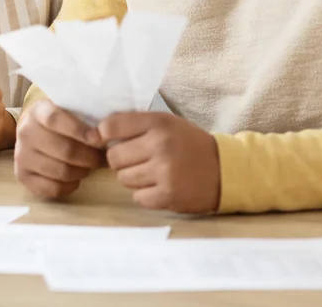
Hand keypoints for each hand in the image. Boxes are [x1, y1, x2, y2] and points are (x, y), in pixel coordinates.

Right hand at [14, 99, 104, 198]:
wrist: (33, 129)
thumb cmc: (60, 120)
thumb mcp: (68, 109)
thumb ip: (85, 116)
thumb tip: (111, 134)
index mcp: (38, 111)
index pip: (56, 119)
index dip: (80, 130)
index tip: (99, 139)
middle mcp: (26, 132)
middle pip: (64, 150)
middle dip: (90, 157)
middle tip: (102, 158)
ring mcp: (21, 155)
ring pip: (61, 171)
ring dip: (82, 172)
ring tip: (89, 167)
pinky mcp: (22, 175)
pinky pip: (52, 189)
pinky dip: (69, 186)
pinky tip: (75, 179)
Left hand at [93, 112, 219, 213]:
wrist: (225, 170)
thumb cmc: (190, 144)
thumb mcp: (166, 123)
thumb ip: (135, 124)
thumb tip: (97, 132)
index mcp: (158, 124)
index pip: (111, 126)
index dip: (103, 134)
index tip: (106, 139)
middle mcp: (159, 146)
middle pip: (113, 157)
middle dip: (121, 160)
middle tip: (137, 159)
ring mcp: (164, 172)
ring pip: (123, 178)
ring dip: (132, 178)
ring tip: (151, 173)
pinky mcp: (168, 195)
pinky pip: (137, 197)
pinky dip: (144, 194)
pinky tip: (158, 186)